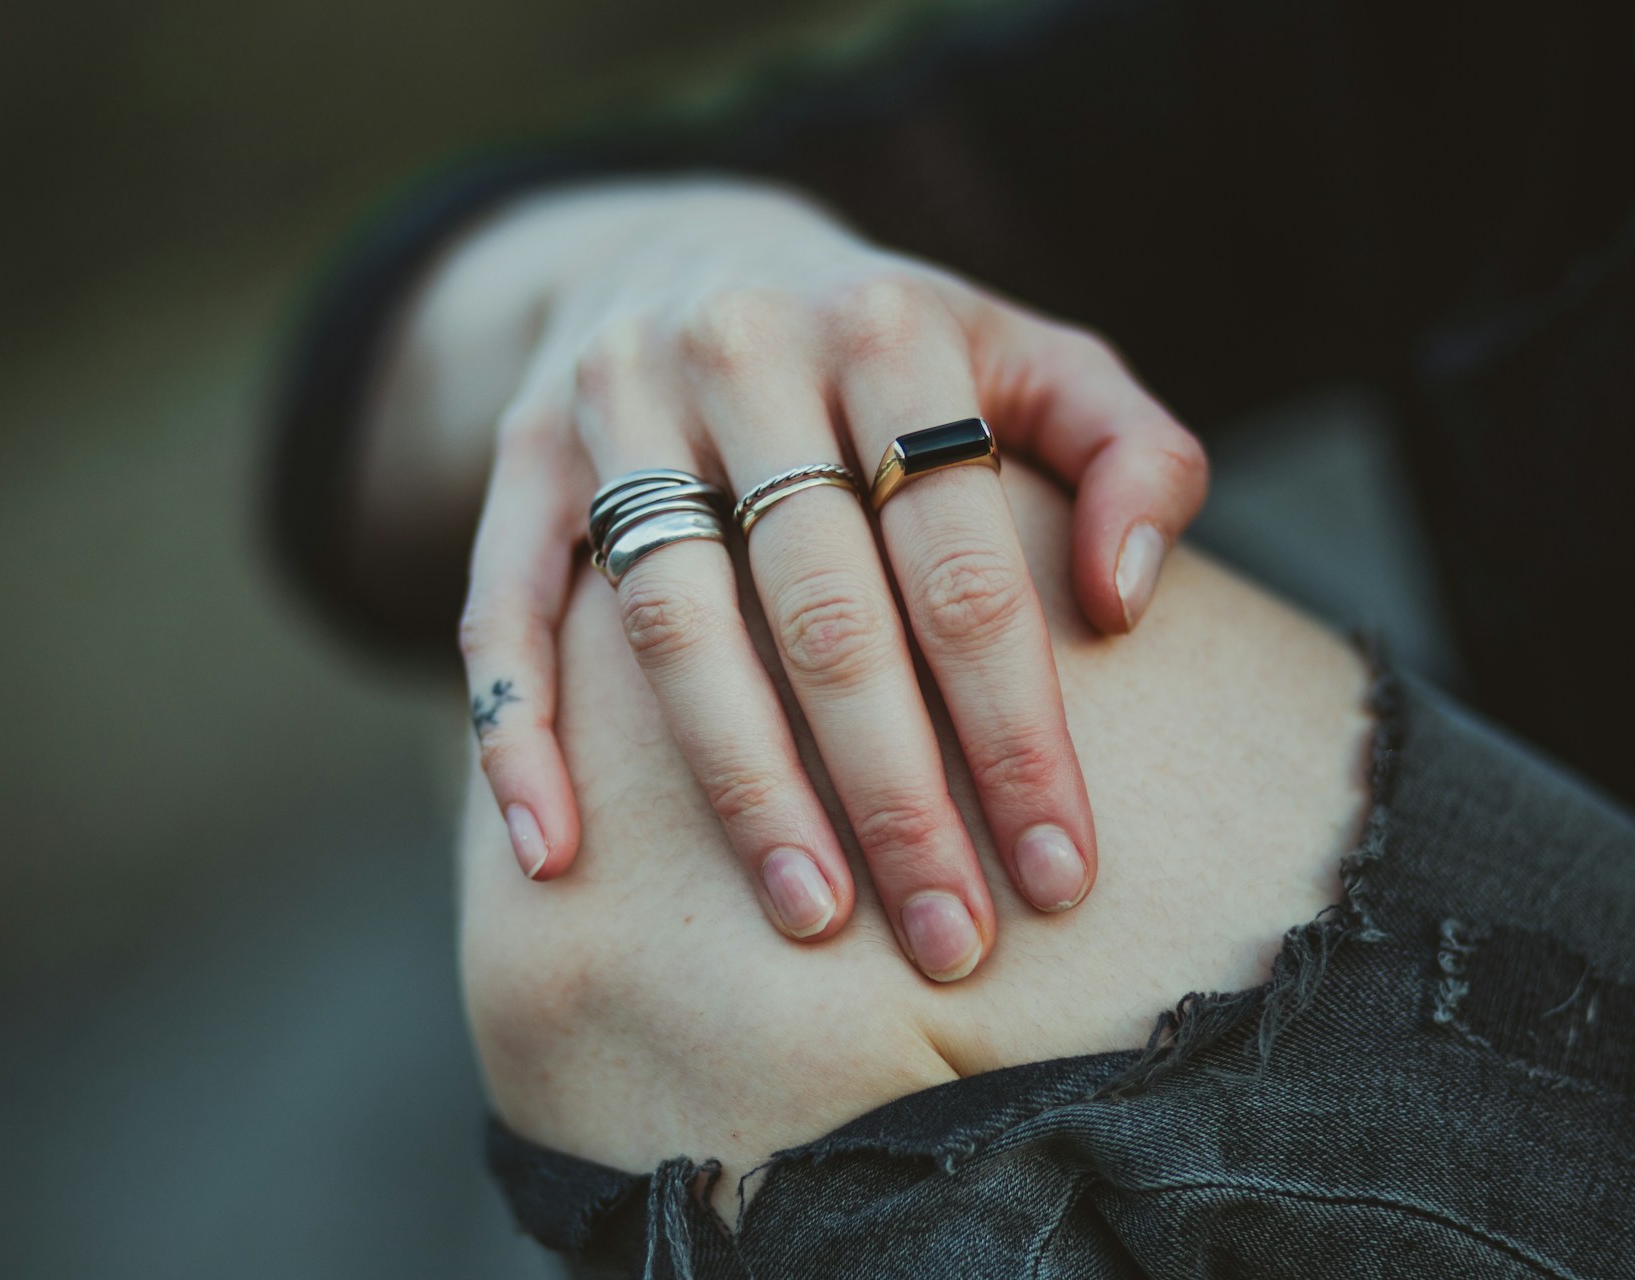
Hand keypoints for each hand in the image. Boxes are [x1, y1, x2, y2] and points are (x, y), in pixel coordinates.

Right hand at [455, 181, 1206, 980]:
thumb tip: (1124, 601)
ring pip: (676, 626)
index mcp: (890, 328)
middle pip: (825, 613)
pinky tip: (558, 859)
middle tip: (948, 944)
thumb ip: (1131, 454)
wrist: (700, 251)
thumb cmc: (903, 353)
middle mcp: (744, 352)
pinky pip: (504, 607)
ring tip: (809, 922)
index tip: (1062, 874)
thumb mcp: (1041, 361)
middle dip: (897, 798)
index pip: (964, 567)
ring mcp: (618, 404)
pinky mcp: (523, 455)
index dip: (1018, 735)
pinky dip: (520, 734)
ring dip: (744, 790)